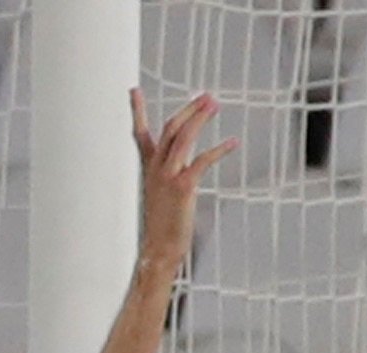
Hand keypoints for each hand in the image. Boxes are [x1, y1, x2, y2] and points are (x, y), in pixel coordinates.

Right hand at [133, 89, 235, 270]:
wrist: (159, 249)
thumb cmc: (164, 227)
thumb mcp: (162, 198)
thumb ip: (170, 180)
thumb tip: (182, 175)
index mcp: (150, 169)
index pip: (139, 133)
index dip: (137, 111)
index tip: (133, 90)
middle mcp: (156, 168)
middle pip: (170, 128)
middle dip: (189, 109)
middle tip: (206, 96)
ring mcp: (168, 175)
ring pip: (183, 136)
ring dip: (200, 118)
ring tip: (214, 105)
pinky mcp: (182, 186)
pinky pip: (202, 160)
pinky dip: (219, 149)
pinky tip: (232, 142)